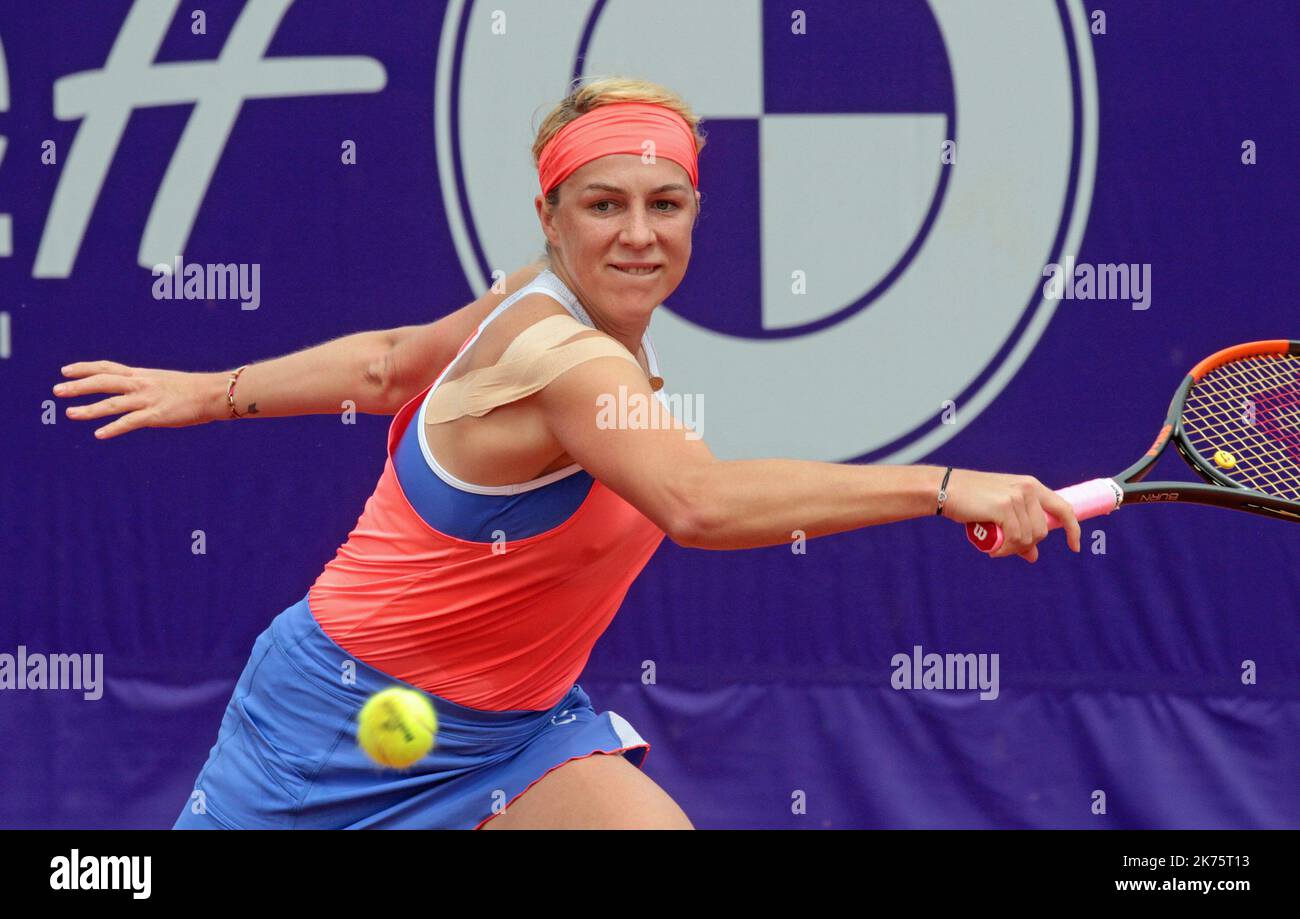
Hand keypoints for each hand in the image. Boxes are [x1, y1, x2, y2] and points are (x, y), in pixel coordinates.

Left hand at [52, 361, 226, 439]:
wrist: (213, 393)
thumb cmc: (192, 389)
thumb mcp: (164, 381)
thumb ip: (146, 386)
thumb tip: (134, 391)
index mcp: (141, 375)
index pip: (107, 367)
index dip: (84, 368)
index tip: (65, 371)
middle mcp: (140, 384)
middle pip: (103, 382)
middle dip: (78, 386)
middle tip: (56, 390)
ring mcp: (147, 400)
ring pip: (112, 403)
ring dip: (88, 409)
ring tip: (69, 413)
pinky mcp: (156, 415)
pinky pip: (130, 422)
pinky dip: (113, 428)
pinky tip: (99, 434)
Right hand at [938, 468, 1081, 561]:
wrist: (944, 489)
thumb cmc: (970, 500)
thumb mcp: (1000, 512)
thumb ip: (1019, 528)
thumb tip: (1033, 555)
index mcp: (1031, 485)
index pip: (1064, 508)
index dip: (1073, 529)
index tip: (1075, 547)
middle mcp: (1028, 489)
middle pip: (1042, 530)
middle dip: (1027, 545)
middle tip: (1006, 549)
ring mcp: (1017, 497)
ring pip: (1028, 537)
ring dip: (1013, 549)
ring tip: (996, 548)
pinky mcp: (1004, 507)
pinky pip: (1014, 539)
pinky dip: (1005, 550)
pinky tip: (993, 550)